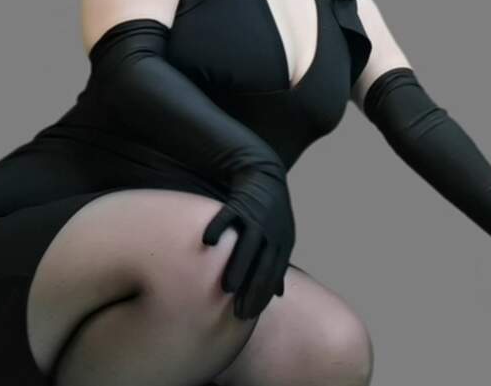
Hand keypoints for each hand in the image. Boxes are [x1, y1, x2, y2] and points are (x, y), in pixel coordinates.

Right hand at [201, 168, 294, 319]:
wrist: (266, 174)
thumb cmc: (271, 213)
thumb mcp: (281, 238)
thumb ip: (277, 265)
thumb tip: (278, 295)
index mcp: (282, 242)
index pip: (273, 275)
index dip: (262, 296)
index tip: (248, 315)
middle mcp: (271, 232)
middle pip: (262, 265)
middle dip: (252, 290)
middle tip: (238, 312)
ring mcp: (256, 217)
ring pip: (247, 246)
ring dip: (238, 267)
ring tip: (227, 288)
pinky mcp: (240, 203)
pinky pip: (228, 217)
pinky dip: (218, 228)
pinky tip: (207, 243)